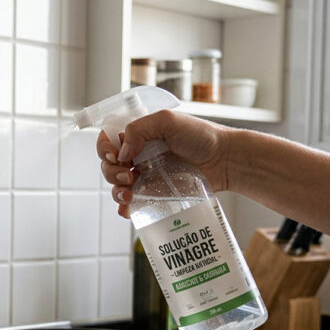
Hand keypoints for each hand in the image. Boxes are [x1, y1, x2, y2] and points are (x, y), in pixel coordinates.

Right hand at [97, 109, 231, 217]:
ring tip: (129, 193)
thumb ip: (140, 129)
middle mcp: (138, 156)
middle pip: (108, 165)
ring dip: (115, 191)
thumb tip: (122, 152)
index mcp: (138, 136)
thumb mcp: (168, 121)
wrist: (225, 160)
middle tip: (128, 175)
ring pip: (116, 186)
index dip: (104, 149)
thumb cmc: (201, 136)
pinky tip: (128, 209)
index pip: (108, 141)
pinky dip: (124, 208)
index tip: (115, 155)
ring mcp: (145, 177)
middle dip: (111, 172)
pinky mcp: (155, 194)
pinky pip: (132, 204)